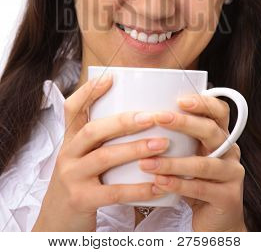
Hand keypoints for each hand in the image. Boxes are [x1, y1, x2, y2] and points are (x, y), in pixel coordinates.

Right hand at [32, 76, 168, 231]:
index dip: (89, 91)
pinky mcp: (81, 200)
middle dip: (123, 121)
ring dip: (136, 149)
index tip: (111, 78)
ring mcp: (72, 177)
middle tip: (152, 116)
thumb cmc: (80, 183)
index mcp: (69, 140)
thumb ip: (101, 140)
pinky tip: (158, 184)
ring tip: (162, 144)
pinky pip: (114, 192)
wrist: (58, 222)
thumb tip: (140, 117)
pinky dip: (138, 188)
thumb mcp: (82, 157)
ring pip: (104, 157)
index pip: (72, 109)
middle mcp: (67, 155)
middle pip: (92, 130)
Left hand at [138, 93, 246, 231]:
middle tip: (159, 118)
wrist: (216, 221)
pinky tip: (159, 182)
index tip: (179, 100)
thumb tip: (144, 115)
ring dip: (173, 162)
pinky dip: (177, 185)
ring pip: (203, 164)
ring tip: (147, 162)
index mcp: (221, 136)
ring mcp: (232, 174)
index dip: (203, 102)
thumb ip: (178, 138)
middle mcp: (231, 151)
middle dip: (184, 123)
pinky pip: (200, 189)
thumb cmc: (195, 182)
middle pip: (211, 131)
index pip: (220, 111)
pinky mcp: (229, 198)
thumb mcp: (189, 155)